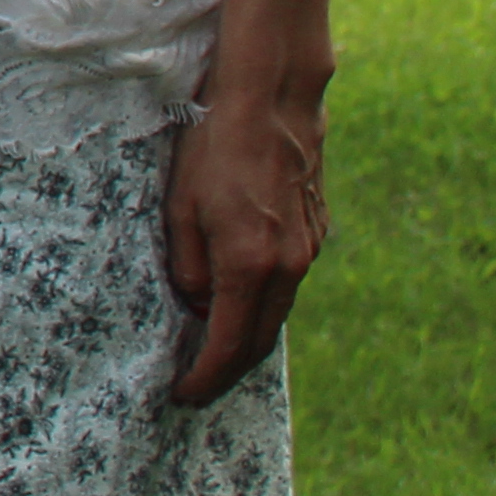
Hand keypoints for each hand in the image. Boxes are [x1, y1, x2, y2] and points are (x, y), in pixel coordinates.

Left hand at [163, 91, 328, 403]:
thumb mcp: (179, 208)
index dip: (206, 377)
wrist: (271, 100)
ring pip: (278, 311)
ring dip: (248, 337)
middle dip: (229, 371)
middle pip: (261, 340)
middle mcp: (289, 266)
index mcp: (251, 265)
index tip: (184, 395)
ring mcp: (308, 248)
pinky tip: (240, 301)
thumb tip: (199, 307)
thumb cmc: (214, 147)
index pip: (230, 344)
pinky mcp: (315, 230)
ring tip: (214, 351)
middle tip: (199, 387)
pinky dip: (264, 303)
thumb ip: (189, 267)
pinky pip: (288, 282)